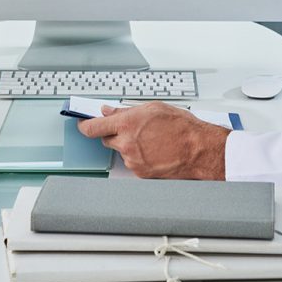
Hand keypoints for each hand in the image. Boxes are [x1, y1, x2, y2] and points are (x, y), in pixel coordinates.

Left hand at [76, 102, 229, 178]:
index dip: (84, 125)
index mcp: (127, 124)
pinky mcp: (140, 173)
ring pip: (121, 152)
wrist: (199, 149)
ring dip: (129, 146)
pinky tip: (155, 151)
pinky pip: (132, 163)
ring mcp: (132, 160)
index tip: (82, 123)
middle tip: (131, 129)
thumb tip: (109, 111)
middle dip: (114, 134)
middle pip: (106, 140)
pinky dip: (139, 157)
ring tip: (152, 140)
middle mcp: (126, 144)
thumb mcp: (153, 108)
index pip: (93, 127)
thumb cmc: (182, 127)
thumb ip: (126, 110)